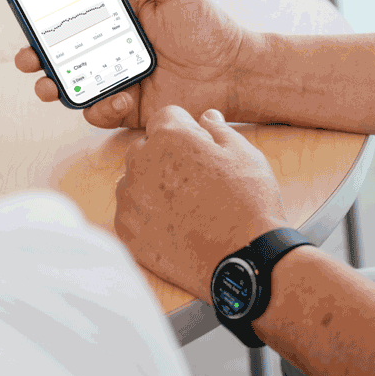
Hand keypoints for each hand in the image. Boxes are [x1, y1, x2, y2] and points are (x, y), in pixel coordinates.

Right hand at [14, 0, 248, 128]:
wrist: (236, 70)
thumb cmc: (209, 29)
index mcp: (120, 24)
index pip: (74, 21)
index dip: (47, 23)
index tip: (28, 19)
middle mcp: (114, 54)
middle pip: (64, 58)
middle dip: (38, 60)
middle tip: (27, 59)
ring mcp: (120, 83)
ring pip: (75, 89)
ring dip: (58, 88)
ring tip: (52, 86)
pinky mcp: (132, 110)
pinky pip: (103, 113)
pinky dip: (104, 108)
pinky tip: (122, 97)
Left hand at [114, 106, 285, 302]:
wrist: (243, 259)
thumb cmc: (247, 204)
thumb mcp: (244, 153)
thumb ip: (218, 130)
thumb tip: (206, 117)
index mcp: (170, 137)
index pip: (166, 116)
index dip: (186, 129)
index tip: (199, 146)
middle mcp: (141, 163)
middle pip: (146, 146)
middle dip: (165, 154)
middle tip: (196, 178)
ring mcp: (130, 199)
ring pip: (134, 179)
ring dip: (152, 184)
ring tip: (184, 204)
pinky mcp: (127, 231)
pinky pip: (129, 211)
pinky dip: (145, 214)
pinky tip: (172, 223)